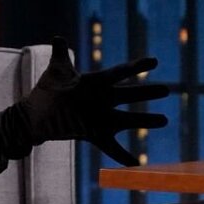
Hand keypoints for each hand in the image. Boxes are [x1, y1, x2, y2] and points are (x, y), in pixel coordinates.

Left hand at [21, 37, 169, 166]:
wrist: (37, 114)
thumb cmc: (49, 89)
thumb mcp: (56, 71)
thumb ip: (61, 55)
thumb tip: (57, 38)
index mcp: (96, 82)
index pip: (120, 72)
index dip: (137, 66)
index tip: (155, 61)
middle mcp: (103, 100)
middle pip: (129, 95)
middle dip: (146, 93)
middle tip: (166, 90)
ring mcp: (101, 118)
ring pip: (127, 120)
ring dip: (145, 121)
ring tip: (164, 120)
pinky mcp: (94, 135)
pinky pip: (112, 148)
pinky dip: (124, 157)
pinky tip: (136, 164)